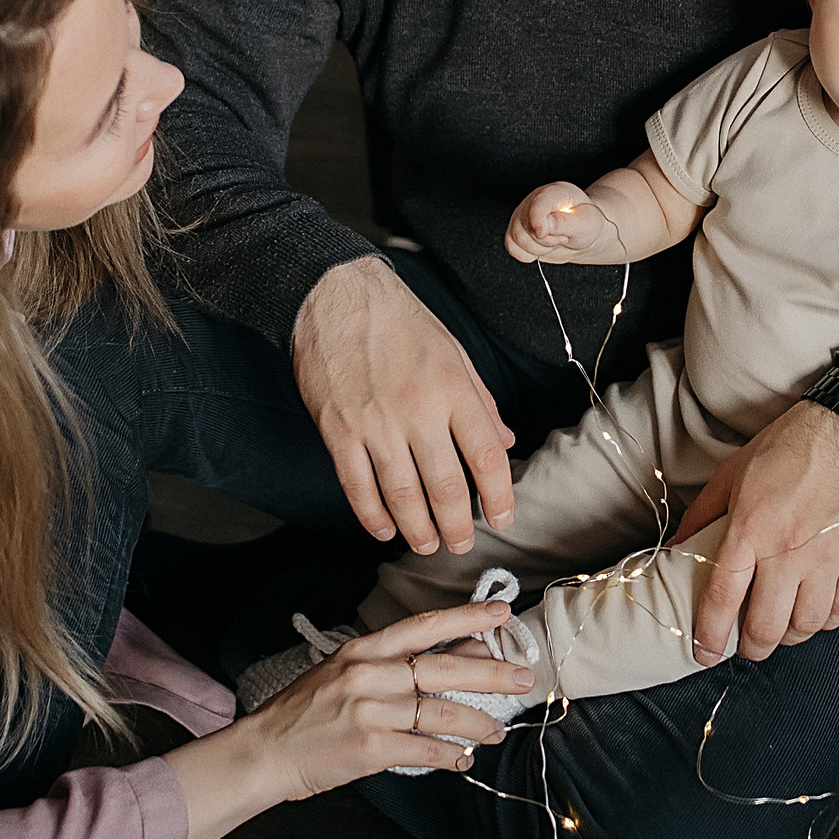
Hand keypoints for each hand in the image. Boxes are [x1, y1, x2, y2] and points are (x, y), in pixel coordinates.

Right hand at [166, 601, 533, 838]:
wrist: (264, 751)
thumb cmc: (306, 713)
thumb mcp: (345, 672)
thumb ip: (395, 664)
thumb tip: (455, 654)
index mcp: (363, 649)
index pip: (424, 627)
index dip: (467, 619)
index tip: (502, 615)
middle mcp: (368, 674)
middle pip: (444, 668)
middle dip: (492, 672)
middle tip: (524, 678)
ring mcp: (369, 711)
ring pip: (441, 713)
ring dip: (477, 724)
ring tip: (497, 732)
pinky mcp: (370, 748)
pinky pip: (425, 750)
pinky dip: (451, 756)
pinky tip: (463, 759)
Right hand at [293, 257, 514, 553]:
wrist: (335, 294)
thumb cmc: (400, 321)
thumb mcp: (453, 352)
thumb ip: (480, 401)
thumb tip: (504, 443)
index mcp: (453, 389)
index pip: (487, 457)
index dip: (499, 496)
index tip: (502, 517)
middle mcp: (418, 410)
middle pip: (447, 486)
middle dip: (458, 525)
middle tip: (462, 544)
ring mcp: (375, 423)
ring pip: (402, 496)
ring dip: (418, 529)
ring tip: (428, 544)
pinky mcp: (338, 430)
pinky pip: (357, 487)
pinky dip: (372, 516)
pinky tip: (384, 529)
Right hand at [504, 183, 609, 262]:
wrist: (583, 234)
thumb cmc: (586, 225)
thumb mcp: (585, 223)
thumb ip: (565, 223)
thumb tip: (544, 226)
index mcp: (553, 193)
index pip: (537, 204)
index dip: (537, 220)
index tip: (542, 234)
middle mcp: (533, 201)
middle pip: (524, 227)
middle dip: (545, 241)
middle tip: (563, 237)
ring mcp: (523, 216)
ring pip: (517, 239)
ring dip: (538, 249)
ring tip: (554, 241)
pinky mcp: (517, 231)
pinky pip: (512, 248)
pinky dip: (528, 254)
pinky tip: (542, 248)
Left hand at [668, 400, 838, 663]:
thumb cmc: (790, 446)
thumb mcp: (733, 474)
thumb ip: (703, 516)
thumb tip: (676, 548)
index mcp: (751, 529)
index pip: (722, 599)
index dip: (709, 635)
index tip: (704, 653)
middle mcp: (789, 551)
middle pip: (766, 626)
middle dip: (752, 646)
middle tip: (748, 645)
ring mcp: (829, 558)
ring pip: (806, 626)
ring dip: (789, 636)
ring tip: (781, 628)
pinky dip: (825, 621)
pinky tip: (814, 612)